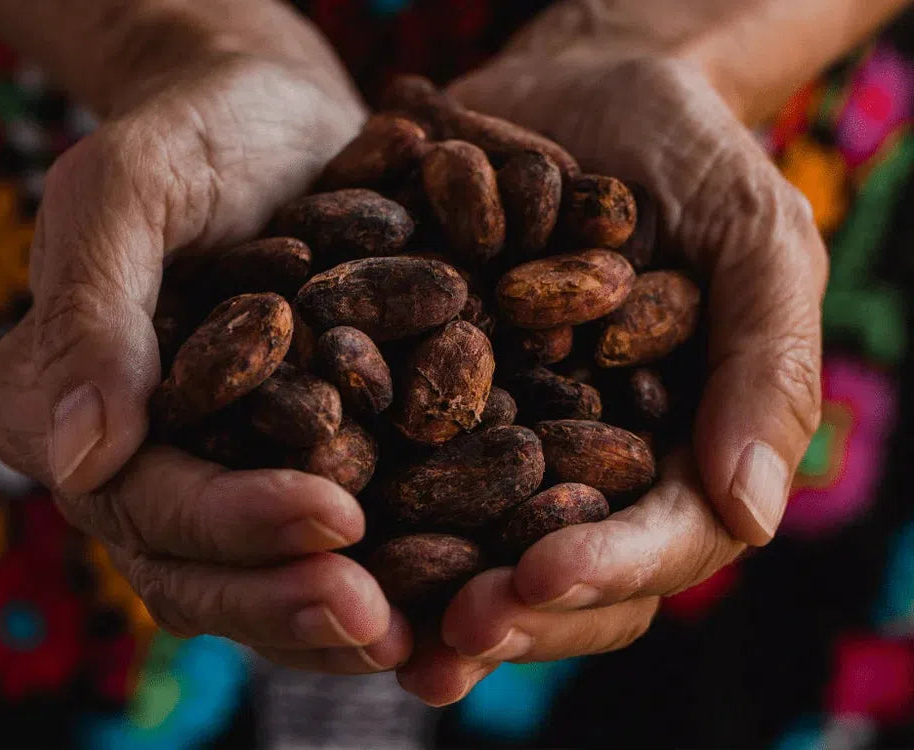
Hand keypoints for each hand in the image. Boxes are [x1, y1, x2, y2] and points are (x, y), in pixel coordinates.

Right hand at [0, 45, 411, 673]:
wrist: (275, 124)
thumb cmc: (197, 138)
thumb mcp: (132, 187)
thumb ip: (92, 308)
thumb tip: (74, 455)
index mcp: (74, 413)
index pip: (146, 499)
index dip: (233, 523)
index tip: (335, 516)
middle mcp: (147, 465)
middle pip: (207, 571)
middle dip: (294, 599)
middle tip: (385, 620)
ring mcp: (226, 473)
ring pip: (273, 577)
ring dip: (348, 618)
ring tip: (435, 636)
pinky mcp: (302, 464)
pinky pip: (339, 542)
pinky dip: (394, 575)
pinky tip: (463, 588)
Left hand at [397, 22, 826, 703]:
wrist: (586, 89)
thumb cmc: (691, 160)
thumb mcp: (756, 242)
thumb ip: (769, 367)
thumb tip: (754, 512)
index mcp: (677, 458)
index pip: (657, 545)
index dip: (602, 572)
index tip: (535, 578)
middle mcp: (586, 470)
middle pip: (555, 574)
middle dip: (503, 610)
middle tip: (442, 642)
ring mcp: (507, 439)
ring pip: (470, 544)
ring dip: (419, 590)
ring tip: (361, 613)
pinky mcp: (434, 397)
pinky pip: (398, 460)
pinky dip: (358, 492)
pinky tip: (307, 515)